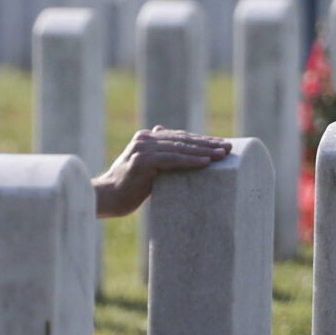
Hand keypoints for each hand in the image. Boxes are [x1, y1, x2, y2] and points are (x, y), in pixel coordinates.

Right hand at [92, 127, 231, 217]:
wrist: (106, 197)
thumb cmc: (127, 188)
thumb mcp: (145, 169)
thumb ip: (159, 157)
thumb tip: (176, 153)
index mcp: (146, 138)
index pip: (180, 137)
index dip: (201, 140)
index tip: (221, 144)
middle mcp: (145, 139)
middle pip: (183, 140)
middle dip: (208, 143)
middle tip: (228, 147)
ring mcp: (143, 149)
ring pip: (180, 148)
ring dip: (204, 151)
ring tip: (223, 154)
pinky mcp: (143, 161)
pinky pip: (173, 160)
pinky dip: (191, 161)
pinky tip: (206, 163)